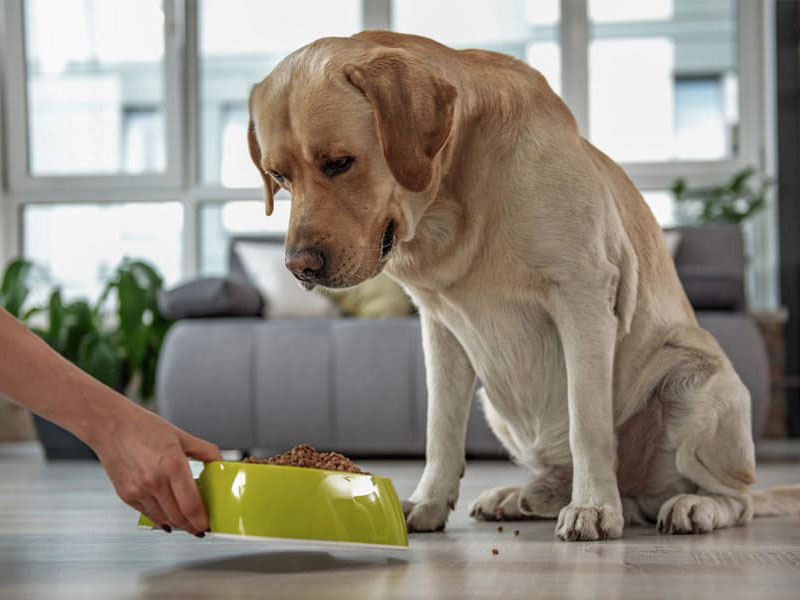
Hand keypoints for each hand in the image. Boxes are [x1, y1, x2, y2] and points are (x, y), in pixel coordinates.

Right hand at [91, 403, 220, 535]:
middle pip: (179, 517)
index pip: (191, 505)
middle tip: (201, 526)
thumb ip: (204, 450)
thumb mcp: (180, 435)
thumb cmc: (143, 427)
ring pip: (164, 519)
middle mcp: (154, 481)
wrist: (110, 425)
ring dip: (178, 524)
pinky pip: (148, 514)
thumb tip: (219, 462)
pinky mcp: (126, 495)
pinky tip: (169, 516)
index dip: (202, 520)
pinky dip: (161, 518)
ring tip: (188, 521)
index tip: (208, 523)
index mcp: (172, 465)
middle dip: (192, 526)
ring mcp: (138, 491)